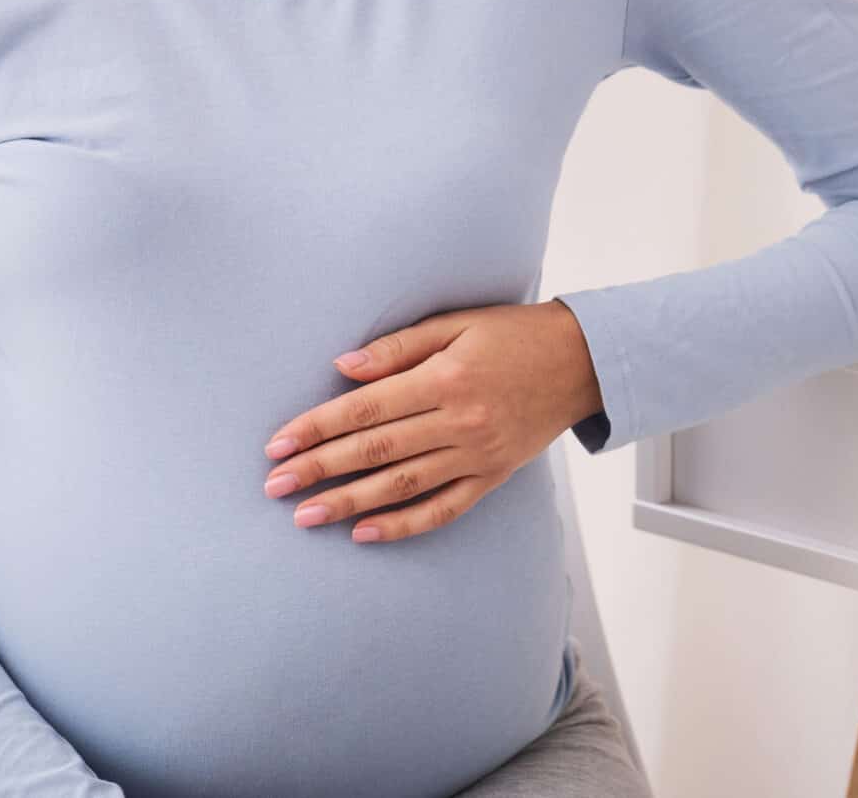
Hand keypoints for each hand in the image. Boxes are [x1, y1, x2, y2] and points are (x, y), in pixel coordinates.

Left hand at [259, 300, 605, 542]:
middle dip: (319, 468)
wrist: (582, 361)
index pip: (366, 409)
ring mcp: (477, 454)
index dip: (317, 427)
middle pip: (375, 451)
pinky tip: (367, 533)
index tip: (278, 444)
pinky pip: (444, 508)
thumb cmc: (514, 335)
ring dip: (350, 502)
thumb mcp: (456, 323)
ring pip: (402, 485)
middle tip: (275, 486)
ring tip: (307, 515)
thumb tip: (342, 367)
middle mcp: (458, 421)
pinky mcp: (492, 475)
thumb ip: (398, 347)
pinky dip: (404, 524)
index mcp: (444, 378)